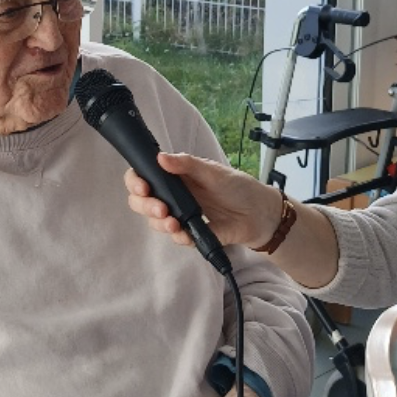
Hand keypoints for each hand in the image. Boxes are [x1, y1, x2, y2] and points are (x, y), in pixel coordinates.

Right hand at [125, 153, 279, 248]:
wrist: (260, 213)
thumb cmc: (238, 187)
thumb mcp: (213, 171)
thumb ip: (187, 165)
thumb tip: (160, 158)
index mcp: (175, 177)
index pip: (144, 177)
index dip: (136, 182)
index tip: (143, 187)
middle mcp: (174, 196)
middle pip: (142, 202)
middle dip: (144, 206)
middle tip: (160, 208)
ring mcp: (181, 215)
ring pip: (155, 222)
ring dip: (159, 223)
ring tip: (173, 222)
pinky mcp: (192, 234)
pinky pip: (176, 238)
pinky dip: (177, 236)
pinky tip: (184, 233)